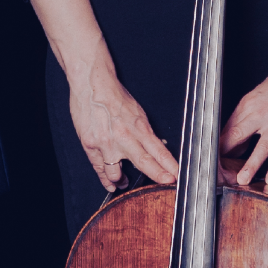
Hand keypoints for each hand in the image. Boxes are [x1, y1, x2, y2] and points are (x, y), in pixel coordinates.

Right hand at [66, 65, 177, 192]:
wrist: (91, 84)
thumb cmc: (113, 95)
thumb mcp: (136, 112)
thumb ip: (143, 131)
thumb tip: (153, 146)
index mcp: (138, 127)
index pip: (158, 150)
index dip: (168, 165)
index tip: (176, 175)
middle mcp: (124, 137)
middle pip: (144, 162)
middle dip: (157, 175)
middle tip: (165, 183)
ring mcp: (106, 143)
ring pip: (116, 173)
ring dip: (122, 181)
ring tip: (124, 183)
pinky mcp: (91, 145)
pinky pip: (99, 168)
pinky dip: (105, 179)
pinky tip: (110, 183)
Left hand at [220, 61, 267, 188]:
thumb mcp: (253, 98)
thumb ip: (242, 120)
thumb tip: (230, 140)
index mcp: (246, 106)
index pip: (227, 129)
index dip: (217, 146)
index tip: (211, 161)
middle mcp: (259, 114)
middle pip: (238, 136)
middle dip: (227, 156)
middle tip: (219, 174)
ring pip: (262, 147)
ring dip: (251, 165)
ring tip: (242, 181)